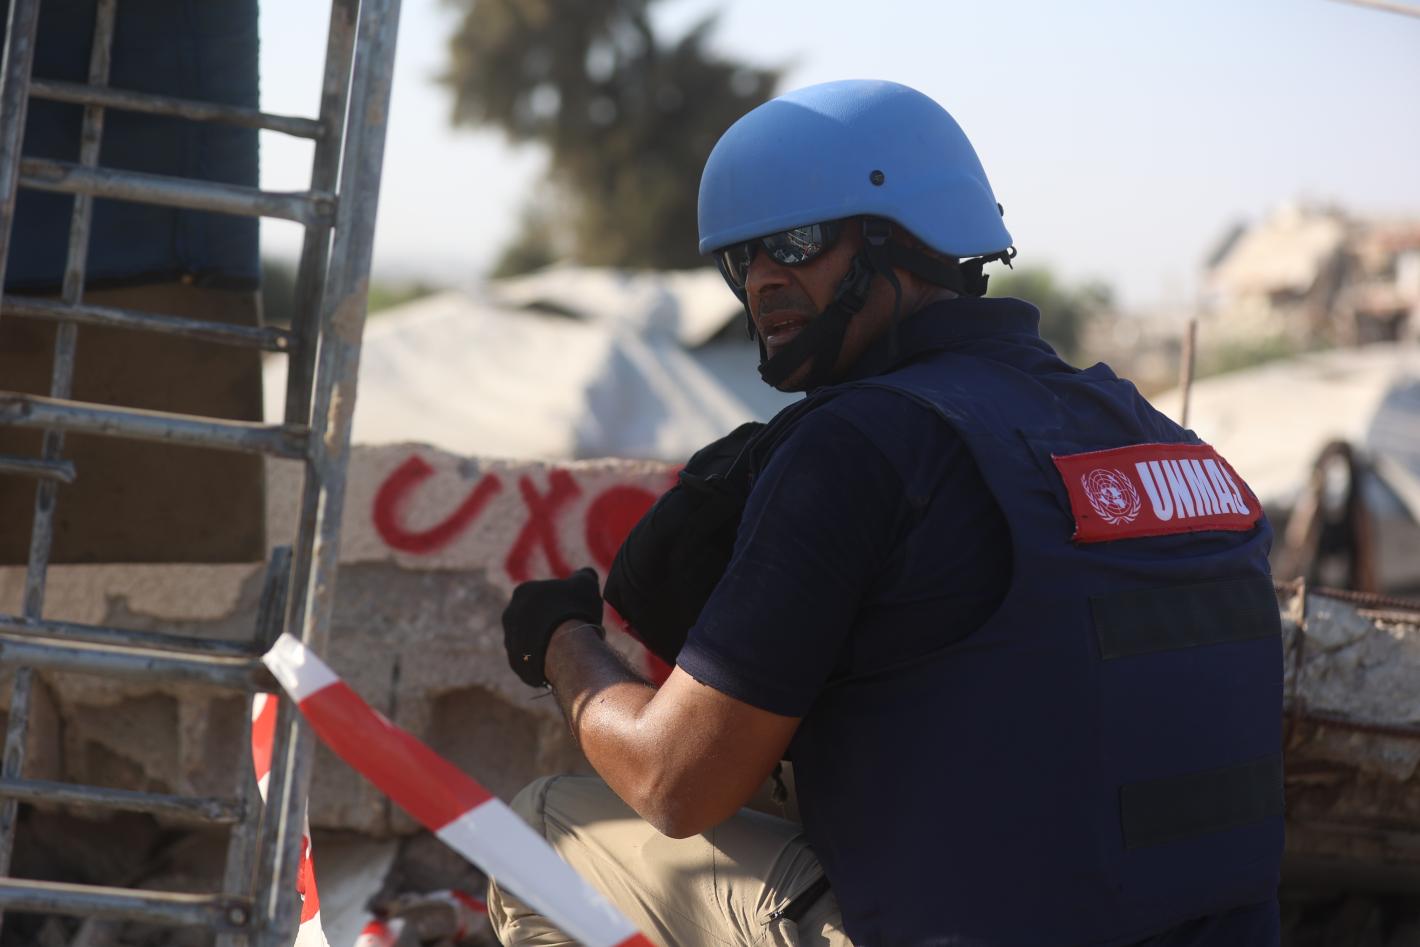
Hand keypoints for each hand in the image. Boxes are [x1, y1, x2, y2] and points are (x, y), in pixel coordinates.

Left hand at [502, 567, 603, 686]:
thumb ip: (584, 575)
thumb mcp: (586, 583)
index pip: (542, 594)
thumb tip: (585, 573)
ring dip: (546, 642)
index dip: (561, 601)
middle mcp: (509, 615)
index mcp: (523, 591)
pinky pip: (532, 661)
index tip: (575, 609)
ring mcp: (510, 641)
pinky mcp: (516, 664)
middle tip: (572, 628)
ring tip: (570, 648)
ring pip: (531, 640)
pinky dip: (545, 660)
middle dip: (550, 622)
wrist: (567, 649)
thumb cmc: (575, 611)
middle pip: (534, 617)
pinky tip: (562, 661)